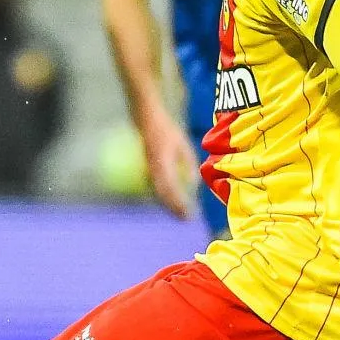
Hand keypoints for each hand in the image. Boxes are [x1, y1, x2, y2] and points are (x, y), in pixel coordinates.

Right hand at [138, 106, 197, 220]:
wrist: (146, 120)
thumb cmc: (167, 130)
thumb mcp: (184, 146)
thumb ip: (189, 165)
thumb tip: (193, 185)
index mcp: (164, 163)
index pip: (172, 189)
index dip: (180, 203)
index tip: (189, 213)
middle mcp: (154, 169)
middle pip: (163, 195)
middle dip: (173, 209)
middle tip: (185, 219)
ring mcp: (147, 170)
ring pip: (157, 193)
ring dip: (167, 205)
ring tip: (178, 214)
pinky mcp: (145, 170)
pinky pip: (153, 187)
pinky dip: (162, 196)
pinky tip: (170, 201)